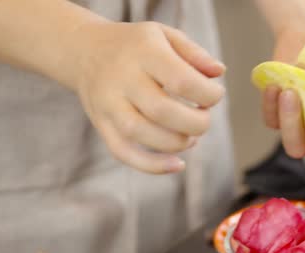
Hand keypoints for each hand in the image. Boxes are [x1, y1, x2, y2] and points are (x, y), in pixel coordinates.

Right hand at [71, 21, 225, 173]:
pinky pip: (124, 152)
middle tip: (204, 117)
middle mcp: (122, 78)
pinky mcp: (101, 125)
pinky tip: (178, 165)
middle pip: (163, 111)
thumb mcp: (165, 35)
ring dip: (177, 143)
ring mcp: (108, 104)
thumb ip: (194, 53)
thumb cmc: (136, 45)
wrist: (84, 51)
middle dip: (196, 123)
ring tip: (191, 136)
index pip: (181, 80)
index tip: (215, 95)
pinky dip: (153, 165)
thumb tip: (220, 72)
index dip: (208, 94)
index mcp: (143, 52)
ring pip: (142, 134)